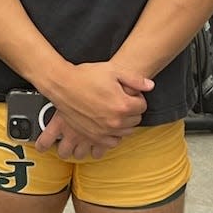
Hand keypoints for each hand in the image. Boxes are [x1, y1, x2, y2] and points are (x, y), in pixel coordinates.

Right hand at [36, 61, 152, 152]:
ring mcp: (104, 131)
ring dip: (124, 122)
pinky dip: (113, 134)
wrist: (62, 84)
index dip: (136, 97)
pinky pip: (112, 142)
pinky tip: (109, 124)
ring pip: (126, 132)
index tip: (128, 93)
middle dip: (131, 110)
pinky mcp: (93, 136)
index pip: (142, 106)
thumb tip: (150, 86)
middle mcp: (115, 121)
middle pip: (136, 120)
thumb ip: (135, 79)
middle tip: (120, 99)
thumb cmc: (85, 76)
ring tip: (114, 110)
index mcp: (123, 105)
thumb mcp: (113, 70)